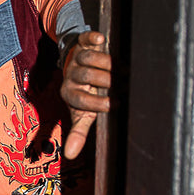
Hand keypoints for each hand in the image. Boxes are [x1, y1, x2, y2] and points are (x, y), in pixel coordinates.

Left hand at [60, 30, 112, 159]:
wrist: (73, 62)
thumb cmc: (83, 91)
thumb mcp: (80, 111)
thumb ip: (78, 131)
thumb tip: (70, 156)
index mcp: (70, 93)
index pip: (81, 100)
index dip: (98, 102)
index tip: (115, 104)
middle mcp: (71, 75)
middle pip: (87, 76)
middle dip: (107, 81)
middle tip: (123, 84)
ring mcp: (76, 57)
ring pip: (88, 58)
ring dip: (107, 63)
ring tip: (123, 70)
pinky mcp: (83, 42)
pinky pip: (85, 38)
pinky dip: (92, 38)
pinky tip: (101, 39)